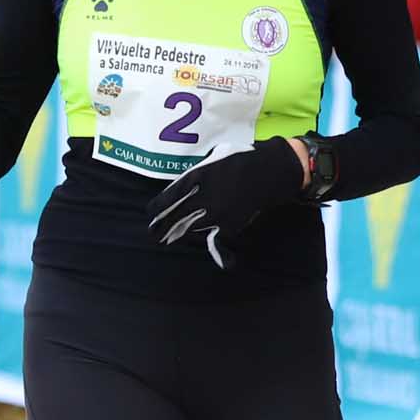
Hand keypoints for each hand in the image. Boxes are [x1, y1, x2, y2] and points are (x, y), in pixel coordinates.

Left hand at [144, 140, 306, 257]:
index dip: (155, 210)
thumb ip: (196, 173)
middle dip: (162, 228)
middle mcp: (200, 199)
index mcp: (194, 179)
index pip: (165, 200)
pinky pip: (217, 242)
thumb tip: (184, 186)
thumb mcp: (212, 156)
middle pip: (173, 218)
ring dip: (182, 233)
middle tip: (154, 234)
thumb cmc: (240, 158)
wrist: (269, 170)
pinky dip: (219, 254)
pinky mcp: (230, 225)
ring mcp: (214, 215)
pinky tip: (220, 263)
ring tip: (171, 238)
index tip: (151, 214)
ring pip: (191, 229)